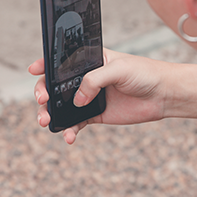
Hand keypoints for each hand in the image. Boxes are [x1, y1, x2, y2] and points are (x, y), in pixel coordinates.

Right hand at [28, 49, 171, 143]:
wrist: (163, 94)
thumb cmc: (144, 73)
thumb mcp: (119, 69)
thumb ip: (95, 80)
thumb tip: (78, 99)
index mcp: (89, 60)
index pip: (61, 59)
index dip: (45, 63)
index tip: (33, 70)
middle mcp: (85, 78)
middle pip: (55, 85)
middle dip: (43, 92)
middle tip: (42, 100)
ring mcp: (89, 97)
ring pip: (61, 106)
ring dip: (50, 114)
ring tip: (45, 122)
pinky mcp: (95, 115)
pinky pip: (75, 123)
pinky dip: (68, 130)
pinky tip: (68, 136)